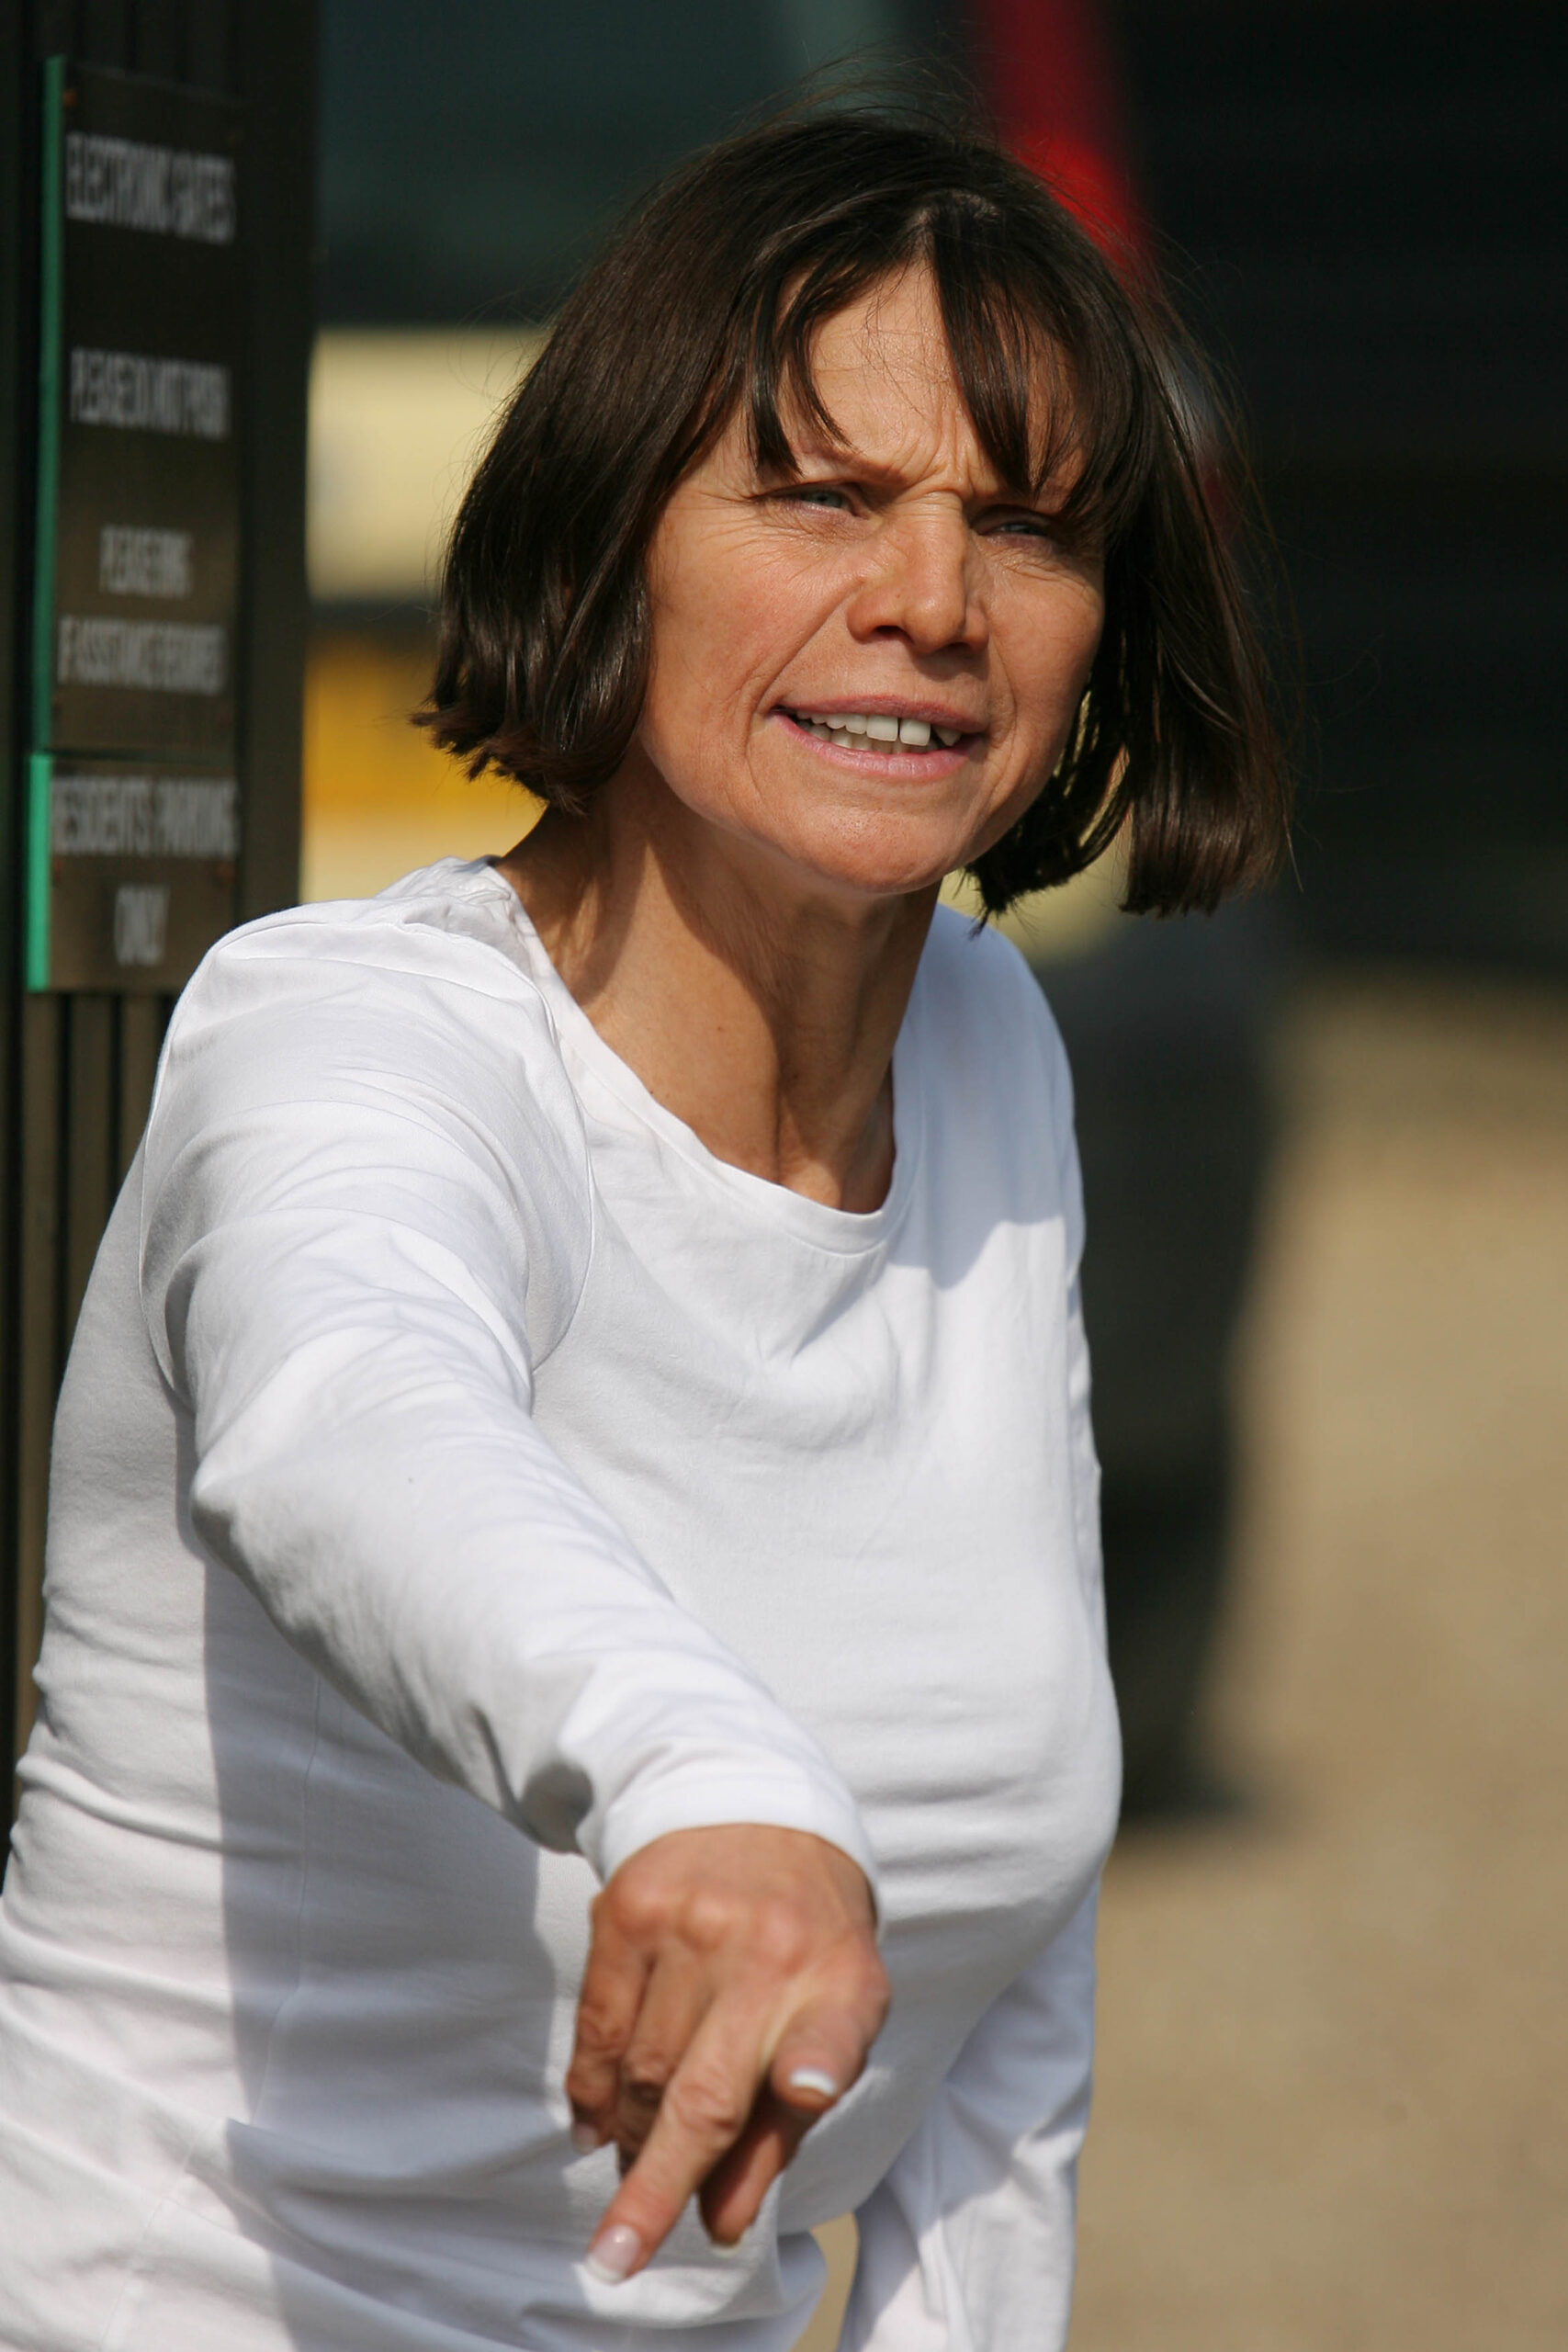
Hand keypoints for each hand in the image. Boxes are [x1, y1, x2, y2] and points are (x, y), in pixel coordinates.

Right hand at [567, 1823, 887, 2283]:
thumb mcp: (828, 2015)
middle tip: (619, 2257)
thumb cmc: (801, 1942)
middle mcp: (768, 1949)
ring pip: (641, 2072)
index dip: (818, 2063)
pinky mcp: (629, 1909)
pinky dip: (589, 2090)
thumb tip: (718, 2221)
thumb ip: (780, 2125)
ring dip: (628, 2137)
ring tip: (630, 2165)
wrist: (751, 1805)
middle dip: (658, 2185)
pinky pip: (596, 2026)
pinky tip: (593, 2124)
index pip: (835, 2027)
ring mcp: (692, 1925)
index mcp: (840, 1981)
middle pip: (706, 2093)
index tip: (804, 2085)